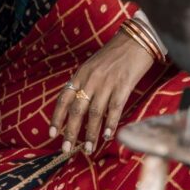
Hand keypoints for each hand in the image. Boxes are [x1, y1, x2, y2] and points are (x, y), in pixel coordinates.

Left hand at [49, 30, 155, 155]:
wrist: (137, 39)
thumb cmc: (116, 54)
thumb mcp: (94, 65)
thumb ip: (86, 83)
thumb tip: (79, 106)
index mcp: (81, 74)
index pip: (64, 99)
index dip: (57, 118)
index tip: (52, 134)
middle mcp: (91, 79)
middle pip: (77, 110)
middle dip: (70, 132)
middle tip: (66, 149)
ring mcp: (107, 82)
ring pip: (94, 113)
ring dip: (90, 133)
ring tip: (89, 149)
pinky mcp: (123, 85)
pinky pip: (114, 108)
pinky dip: (110, 124)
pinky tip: (108, 136)